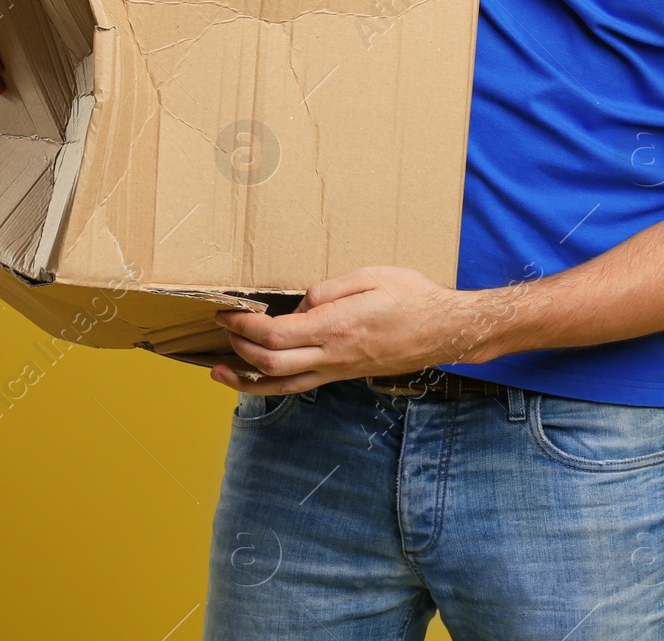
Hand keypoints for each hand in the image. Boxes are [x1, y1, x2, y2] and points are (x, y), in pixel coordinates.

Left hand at [210, 267, 491, 395]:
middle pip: (271, 363)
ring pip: (282, 385)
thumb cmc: (412, 298)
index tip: (227, 312)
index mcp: (336, 327)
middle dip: (239, 346)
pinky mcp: (343, 375)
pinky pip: (300, 386)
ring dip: (246, 378)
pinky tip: (258, 375)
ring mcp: (337, 370)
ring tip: (219, 370)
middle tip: (223, 326)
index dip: (244, 325)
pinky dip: (271, 383)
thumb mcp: (371, 276)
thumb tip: (300, 303)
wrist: (444, 330)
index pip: (275, 334)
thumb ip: (329, 290)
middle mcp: (332, 356)